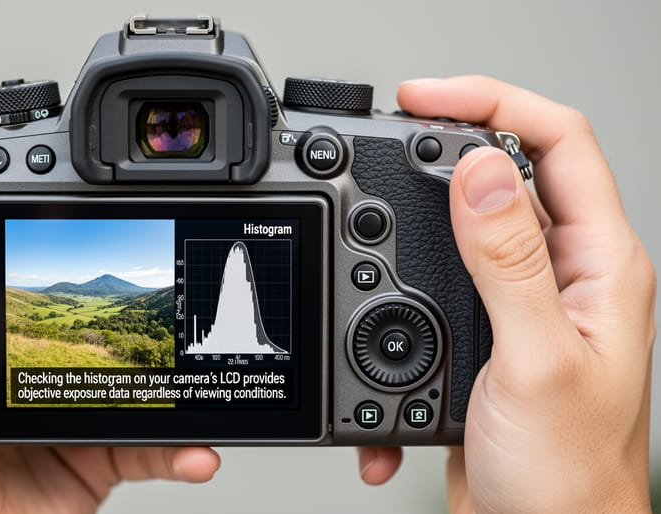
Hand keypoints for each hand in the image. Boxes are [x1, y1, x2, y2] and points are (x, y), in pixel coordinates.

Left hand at [0, 182, 219, 512]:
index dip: (44, 242)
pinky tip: (196, 447)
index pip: (12, 270)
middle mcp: (16, 370)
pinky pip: (148, 445)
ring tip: (192, 371)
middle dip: (128, 307)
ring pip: (127, 380)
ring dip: (167, 376)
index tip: (87, 214)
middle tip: (165, 296)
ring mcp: (59, 413)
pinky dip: (180, 447)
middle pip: (85, 320)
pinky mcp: (90, 461)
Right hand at [358, 76, 654, 512]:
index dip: (493, 102)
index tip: (426, 99)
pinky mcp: (488, 328)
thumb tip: (480, 172)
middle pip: (514, 167)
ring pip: (472, 219)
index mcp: (599, 267)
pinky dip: (410, 273)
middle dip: (453, 139)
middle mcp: (567, 274)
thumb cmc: (569, 474)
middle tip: (399, 129)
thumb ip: (509, 262)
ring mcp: (527, 299)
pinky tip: (394, 286)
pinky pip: (445, 275)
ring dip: (425, 205)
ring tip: (386, 196)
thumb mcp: (535, 360)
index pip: (559, 144)